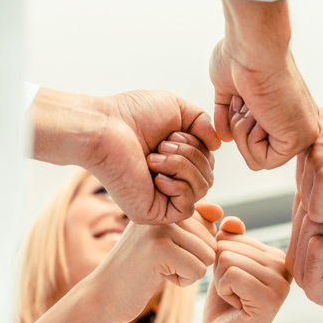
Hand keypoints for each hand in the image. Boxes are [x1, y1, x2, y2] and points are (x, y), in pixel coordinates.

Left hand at [33, 88, 220, 223]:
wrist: (103, 127)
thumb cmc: (133, 114)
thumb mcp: (179, 109)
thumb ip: (204, 123)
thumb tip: (218, 145)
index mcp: (175, 160)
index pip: (208, 162)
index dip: (200, 146)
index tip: (172, 133)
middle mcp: (170, 180)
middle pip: (209, 175)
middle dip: (192, 154)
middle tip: (162, 144)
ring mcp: (162, 198)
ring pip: (202, 188)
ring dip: (183, 165)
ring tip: (155, 155)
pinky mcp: (153, 213)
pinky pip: (187, 205)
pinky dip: (178, 184)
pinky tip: (155, 173)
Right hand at [87, 200, 221, 322]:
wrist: (101, 296)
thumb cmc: (138, 270)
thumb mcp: (166, 240)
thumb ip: (193, 224)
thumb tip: (220, 212)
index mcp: (164, 205)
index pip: (208, 222)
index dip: (194, 245)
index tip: (166, 250)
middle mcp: (162, 211)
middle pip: (211, 240)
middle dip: (192, 259)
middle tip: (160, 263)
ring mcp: (160, 228)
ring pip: (208, 255)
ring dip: (188, 270)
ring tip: (159, 268)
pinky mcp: (160, 249)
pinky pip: (198, 270)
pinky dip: (183, 281)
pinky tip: (159, 278)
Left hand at [203, 217, 290, 322]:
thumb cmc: (224, 307)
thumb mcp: (225, 266)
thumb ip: (230, 240)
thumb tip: (231, 221)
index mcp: (276, 256)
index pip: (233, 235)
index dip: (221, 260)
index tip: (236, 283)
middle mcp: (284, 266)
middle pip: (229, 246)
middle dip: (220, 271)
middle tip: (234, 294)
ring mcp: (280, 282)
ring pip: (228, 259)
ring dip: (221, 282)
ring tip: (236, 300)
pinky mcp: (270, 298)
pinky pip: (230, 274)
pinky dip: (223, 290)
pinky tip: (237, 306)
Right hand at [210, 0, 318, 169]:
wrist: (251, 45)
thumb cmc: (239, 56)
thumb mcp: (229, 89)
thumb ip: (229, 114)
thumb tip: (225, 137)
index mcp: (287, 111)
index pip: (257, 141)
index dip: (237, 123)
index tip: (241, 98)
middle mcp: (298, 123)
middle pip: (256, 154)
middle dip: (239, 129)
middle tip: (245, 102)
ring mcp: (301, 133)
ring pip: (257, 161)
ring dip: (242, 133)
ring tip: (250, 106)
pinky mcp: (298, 140)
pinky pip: (262, 162)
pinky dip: (249, 140)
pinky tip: (257, 114)